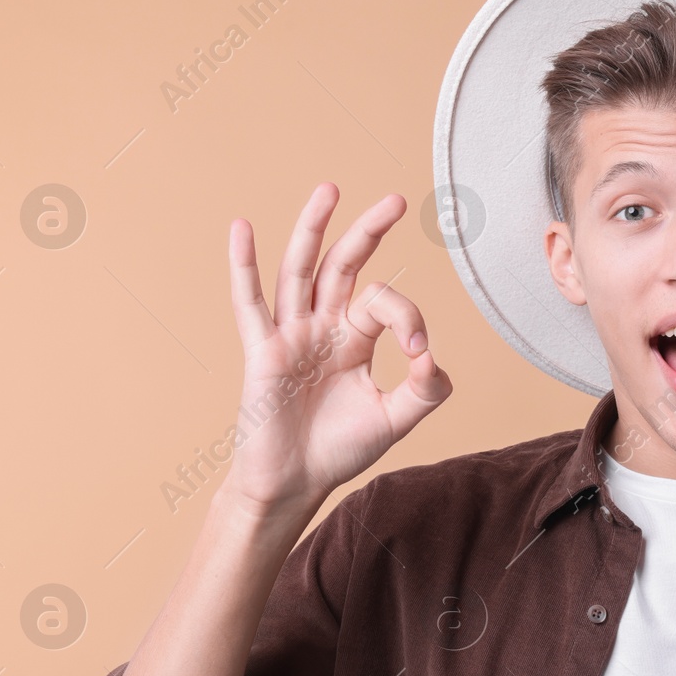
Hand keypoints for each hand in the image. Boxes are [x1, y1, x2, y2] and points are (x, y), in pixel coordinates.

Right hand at [221, 183, 451, 513]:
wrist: (294, 485)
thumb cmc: (338, 450)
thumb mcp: (394, 421)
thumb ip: (425, 391)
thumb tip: (434, 359)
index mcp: (355, 338)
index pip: (385, 304)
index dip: (409, 321)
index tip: (419, 359)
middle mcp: (323, 327)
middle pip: (345, 266)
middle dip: (369, 231)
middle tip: (396, 199)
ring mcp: (291, 335)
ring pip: (301, 270)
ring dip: (313, 228)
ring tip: (330, 190)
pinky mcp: (262, 352)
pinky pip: (250, 303)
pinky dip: (243, 265)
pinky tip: (241, 228)